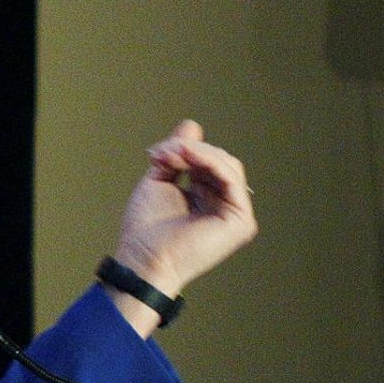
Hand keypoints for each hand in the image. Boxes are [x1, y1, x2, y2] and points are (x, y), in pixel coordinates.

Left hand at [109, 121, 256, 331]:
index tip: (156, 152)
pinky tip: (187, 158)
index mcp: (208, 199)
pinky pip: (231, 177)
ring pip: (227, 165)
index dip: (185, 151)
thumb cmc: (145, 228)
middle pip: (220, 160)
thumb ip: (178, 154)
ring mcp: (235, 215)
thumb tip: (193, 125)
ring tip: (171, 156)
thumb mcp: (160, 179)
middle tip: (161, 154)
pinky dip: (209, 161)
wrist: (143, 257)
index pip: (209, 163)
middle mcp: (224, 206)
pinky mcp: (240, 221)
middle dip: (190, 151)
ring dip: (197, 154)